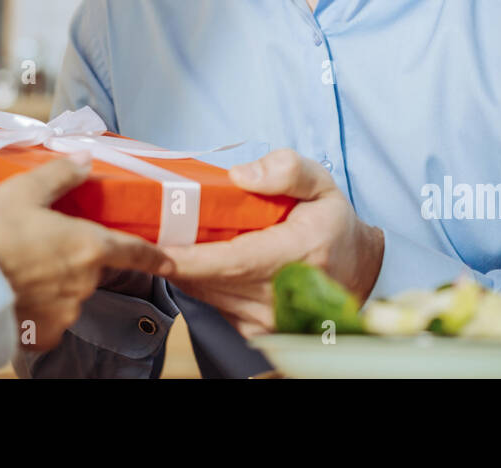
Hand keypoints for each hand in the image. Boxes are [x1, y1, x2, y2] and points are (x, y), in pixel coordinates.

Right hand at [0, 153, 176, 350]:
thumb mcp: (23, 191)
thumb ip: (60, 175)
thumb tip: (86, 160)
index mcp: (88, 245)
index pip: (133, 251)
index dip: (154, 256)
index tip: (170, 261)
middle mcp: (84, 281)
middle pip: (91, 267)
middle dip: (74, 257)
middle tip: (41, 245)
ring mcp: (66, 311)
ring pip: (69, 292)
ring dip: (54, 282)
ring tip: (19, 267)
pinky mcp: (44, 333)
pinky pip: (50, 318)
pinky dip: (38, 308)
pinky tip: (16, 293)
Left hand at [157, 149, 384, 339]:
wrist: (356, 270)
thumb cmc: (332, 224)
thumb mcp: (321, 183)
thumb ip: (286, 170)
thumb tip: (241, 176)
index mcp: (296, 255)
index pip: (230, 262)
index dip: (186, 257)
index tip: (150, 249)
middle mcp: (279, 296)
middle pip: (207, 277)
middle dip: (170, 254)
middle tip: (144, 226)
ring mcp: (265, 320)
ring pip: (204, 291)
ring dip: (182, 265)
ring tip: (169, 234)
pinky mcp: (253, 330)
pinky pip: (211, 301)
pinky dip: (198, 279)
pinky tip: (197, 256)